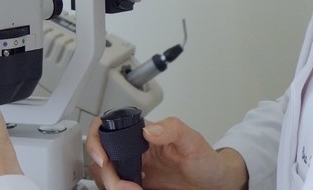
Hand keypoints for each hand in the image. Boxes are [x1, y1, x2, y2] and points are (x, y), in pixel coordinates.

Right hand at [86, 116, 247, 189]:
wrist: (216, 184)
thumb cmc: (206, 160)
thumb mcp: (193, 141)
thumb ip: (173, 128)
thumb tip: (149, 129)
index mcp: (142, 135)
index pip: (106, 128)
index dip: (96, 142)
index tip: (103, 160)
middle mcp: (134, 152)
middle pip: (100, 158)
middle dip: (107, 174)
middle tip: (125, 186)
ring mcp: (133, 171)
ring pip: (105, 177)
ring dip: (113, 186)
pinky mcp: (136, 187)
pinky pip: (118, 189)